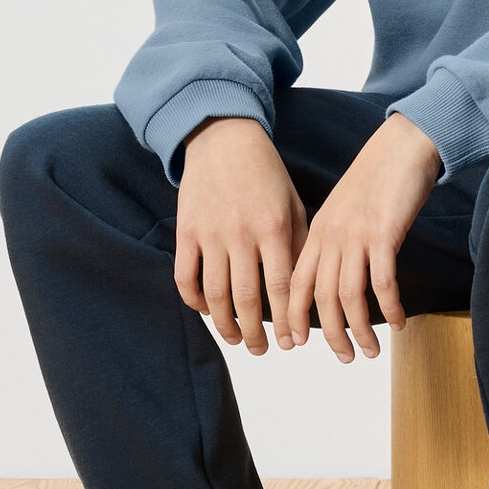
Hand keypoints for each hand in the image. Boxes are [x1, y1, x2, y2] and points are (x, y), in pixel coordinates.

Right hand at [174, 116, 309, 354]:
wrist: (223, 138)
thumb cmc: (265, 174)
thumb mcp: (292, 204)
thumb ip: (297, 244)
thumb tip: (302, 289)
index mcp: (274, 228)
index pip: (281, 287)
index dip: (286, 320)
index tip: (291, 342)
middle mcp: (241, 234)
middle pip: (246, 299)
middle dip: (256, 332)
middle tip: (261, 350)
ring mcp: (210, 233)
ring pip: (215, 295)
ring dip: (225, 325)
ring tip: (236, 339)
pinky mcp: (186, 231)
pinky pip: (185, 276)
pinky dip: (195, 300)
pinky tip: (207, 311)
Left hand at [287, 113, 440, 361]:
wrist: (403, 145)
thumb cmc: (378, 178)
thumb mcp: (345, 209)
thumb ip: (336, 239)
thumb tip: (335, 275)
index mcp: (318, 231)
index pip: (295, 282)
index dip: (292, 316)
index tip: (295, 343)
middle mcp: (332, 236)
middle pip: (321, 298)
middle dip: (330, 334)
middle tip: (345, 358)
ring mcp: (356, 235)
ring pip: (349, 296)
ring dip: (360, 330)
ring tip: (371, 351)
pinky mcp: (384, 234)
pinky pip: (383, 282)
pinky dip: (389, 307)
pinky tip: (399, 321)